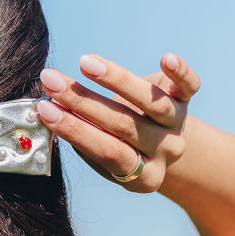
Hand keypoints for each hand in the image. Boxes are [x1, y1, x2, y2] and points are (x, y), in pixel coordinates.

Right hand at [36, 53, 200, 193]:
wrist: (161, 142)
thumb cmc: (119, 146)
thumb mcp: (101, 153)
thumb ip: (80, 137)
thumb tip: (46, 112)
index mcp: (144, 177)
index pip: (108, 152)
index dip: (75, 131)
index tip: (44, 111)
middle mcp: (165, 151)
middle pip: (124, 125)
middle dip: (83, 102)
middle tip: (50, 82)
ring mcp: (179, 125)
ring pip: (152, 102)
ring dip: (115, 80)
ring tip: (84, 63)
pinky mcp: (187, 98)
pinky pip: (190, 85)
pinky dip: (180, 71)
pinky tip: (165, 58)